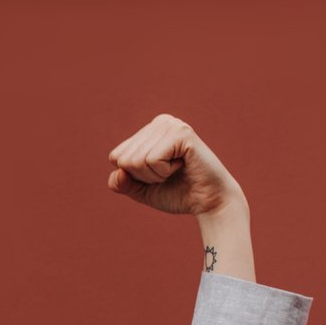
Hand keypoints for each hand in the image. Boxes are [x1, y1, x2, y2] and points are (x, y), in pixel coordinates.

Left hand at [106, 114, 245, 217]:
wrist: (209, 202)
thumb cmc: (178, 194)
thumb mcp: (142, 190)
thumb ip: (122, 183)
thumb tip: (117, 171)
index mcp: (148, 131)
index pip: (116, 157)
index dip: (133, 176)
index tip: (158, 176)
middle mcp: (159, 122)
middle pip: (124, 159)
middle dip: (144, 177)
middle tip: (169, 175)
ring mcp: (171, 124)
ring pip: (136, 160)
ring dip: (155, 175)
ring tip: (176, 170)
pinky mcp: (181, 133)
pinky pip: (152, 159)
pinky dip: (163, 172)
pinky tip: (182, 166)